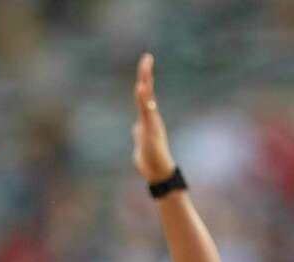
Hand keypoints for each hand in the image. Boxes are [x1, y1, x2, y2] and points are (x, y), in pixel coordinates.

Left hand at [132, 52, 176, 183]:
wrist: (158, 173)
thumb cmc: (149, 160)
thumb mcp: (140, 142)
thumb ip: (138, 133)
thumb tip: (135, 128)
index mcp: (147, 118)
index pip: (144, 96)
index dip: (144, 80)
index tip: (145, 63)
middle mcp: (151, 117)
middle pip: (147, 92)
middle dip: (146, 74)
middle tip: (147, 57)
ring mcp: (152, 123)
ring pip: (147, 100)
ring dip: (145, 84)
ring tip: (145, 68)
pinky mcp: (152, 130)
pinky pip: (147, 112)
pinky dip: (144, 100)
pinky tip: (141, 89)